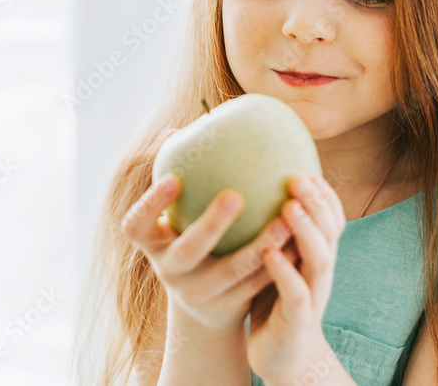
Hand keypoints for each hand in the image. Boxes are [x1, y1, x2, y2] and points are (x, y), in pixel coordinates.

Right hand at [120, 129, 300, 333]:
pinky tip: (298, 240)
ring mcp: (199, 294)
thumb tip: (175, 130)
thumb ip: (178, 178)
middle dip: (210, 224)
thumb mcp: (176, 218)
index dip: (151, 204)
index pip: (138, 224)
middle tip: (235, 195)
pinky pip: (256, 285)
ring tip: (284, 220)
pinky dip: (278, 264)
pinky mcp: (228, 308)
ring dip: (259, 246)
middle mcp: (171, 271)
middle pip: (188, 250)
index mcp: (152, 245)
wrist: (202, 307)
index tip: (173, 178)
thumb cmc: (189, 240)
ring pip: (231, 272)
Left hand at [247, 174, 346, 382]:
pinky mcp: (299, 320)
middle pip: (330, 232)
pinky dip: (285, 272)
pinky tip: (269, 253)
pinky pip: (296, 294)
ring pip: (319, 260)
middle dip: (318, 203)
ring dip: (305, 232)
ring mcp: (314, 296)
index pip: (332, 220)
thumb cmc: (275, 301)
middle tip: (298, 176)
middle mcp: (321, 273)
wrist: (284, 357)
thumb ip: (270, 230)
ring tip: (288, 207)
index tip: (308, 167)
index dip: (325, 195)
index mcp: (318, 257)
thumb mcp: (277, 261)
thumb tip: (247, 187)